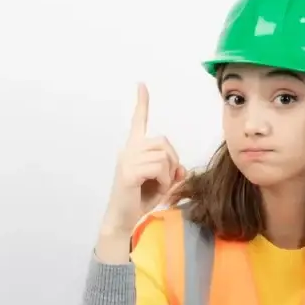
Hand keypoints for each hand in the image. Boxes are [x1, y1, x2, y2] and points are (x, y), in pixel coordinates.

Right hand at [100, 83, 185, 238]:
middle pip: (163, 142)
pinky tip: (155, 190)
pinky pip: (159, 168)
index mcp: (134, 149)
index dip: (141, 103)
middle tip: (166, 179)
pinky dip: (164, 180)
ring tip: (158, 186)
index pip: (138, 121)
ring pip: (163, 156)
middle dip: (173, 160)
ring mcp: (127, 160)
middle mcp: (128, 150)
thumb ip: (173, 171)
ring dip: (168, 174)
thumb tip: (182, 168)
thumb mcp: (162, 183)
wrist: (122, 220)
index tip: (142, 85)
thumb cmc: (140, 200)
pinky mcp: (129, 172)